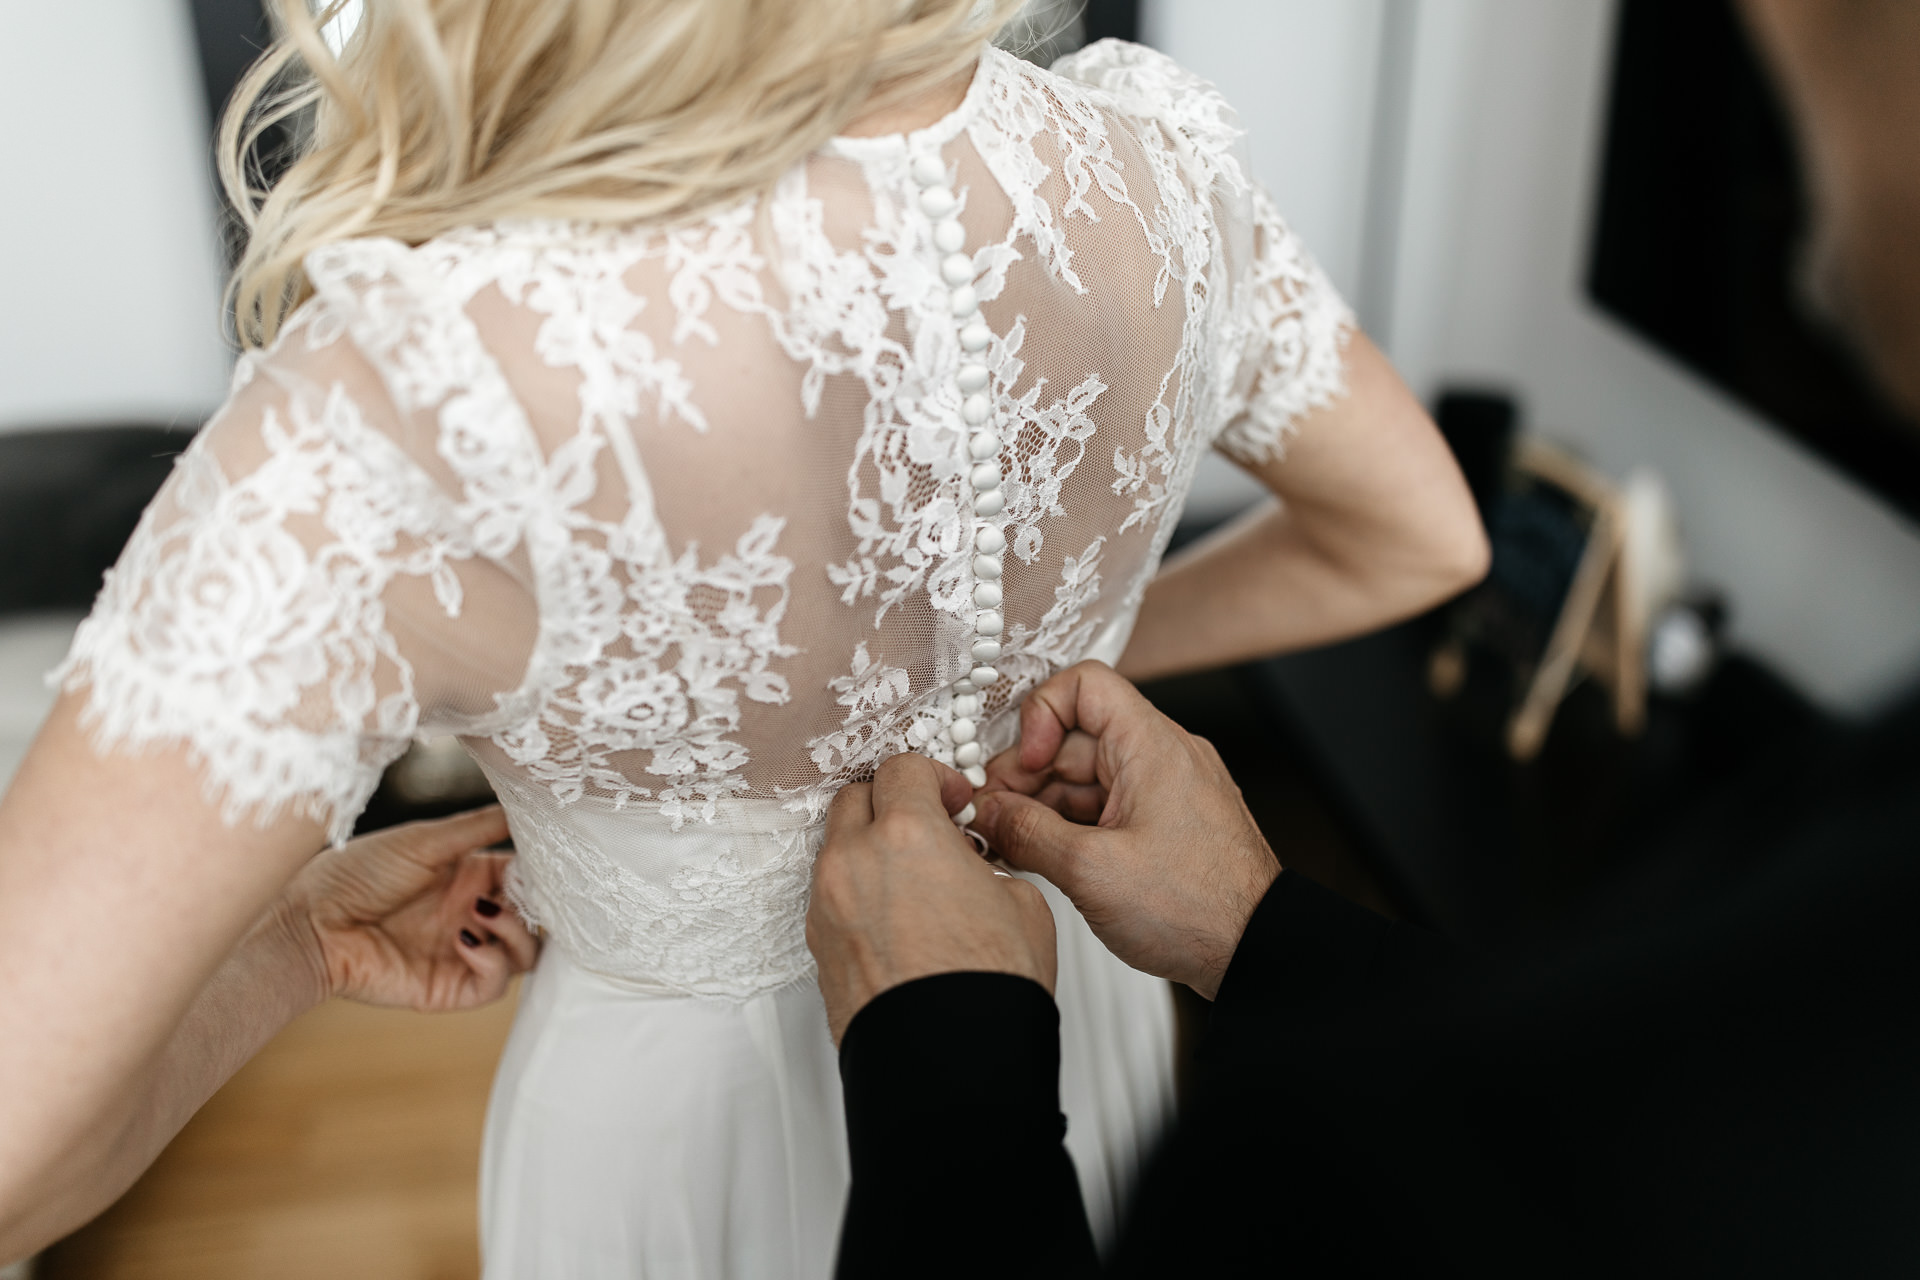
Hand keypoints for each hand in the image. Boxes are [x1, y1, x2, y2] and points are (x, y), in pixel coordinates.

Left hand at [274, 807, 538, 1011]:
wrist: (308, 924)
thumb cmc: (355, 873)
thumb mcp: (423, 841)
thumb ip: (478, 827)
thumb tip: (527, 805)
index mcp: (470, 878)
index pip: (529, 878)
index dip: (543, 873)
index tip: (550, 863)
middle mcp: (472, 915)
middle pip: (536, 920)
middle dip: (538, 908)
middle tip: (519, 894)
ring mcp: (464, 953)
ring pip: (526, 954)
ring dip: (517, 933)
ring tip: (483, 914)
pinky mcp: (449, 988)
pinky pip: (495, 985)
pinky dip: (493, 962)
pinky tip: (466, 939)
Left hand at [807, 754, 1057, 1044]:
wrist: (951, 1064)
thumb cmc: (987, 989)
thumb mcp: (1020, 903)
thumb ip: (985, 867)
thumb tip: (971, 871)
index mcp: (905, 835)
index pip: (902, 769)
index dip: (934, 778)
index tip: (953, 801)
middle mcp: (854, 863)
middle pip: (855, 799)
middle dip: (892, 804)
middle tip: (929, 828)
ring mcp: (827, 907)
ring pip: (837, 851)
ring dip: (870, 852)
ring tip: (915, 885)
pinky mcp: (818, 950)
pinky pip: (832, 900)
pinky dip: (858, 897)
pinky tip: (898, 924)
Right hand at [973, 662, 1279, 1000]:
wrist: (1256, 950)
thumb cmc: (1200, 907)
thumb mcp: (1091, 869)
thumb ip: (1027, 832)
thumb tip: (986, 814)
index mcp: (1152, 745)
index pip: (1084, 686)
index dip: (1040, 716)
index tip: (1022, 765)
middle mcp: (1162, 758)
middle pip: (1075, 739)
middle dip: (1027, 776)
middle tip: (993, 818)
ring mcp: (1164, 793)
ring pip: (1085, 779)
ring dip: (1043, 807)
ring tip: (1012, 846)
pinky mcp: (1164, 826)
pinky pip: (1104, 808)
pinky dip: (1070, 827)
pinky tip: (1043, 859)